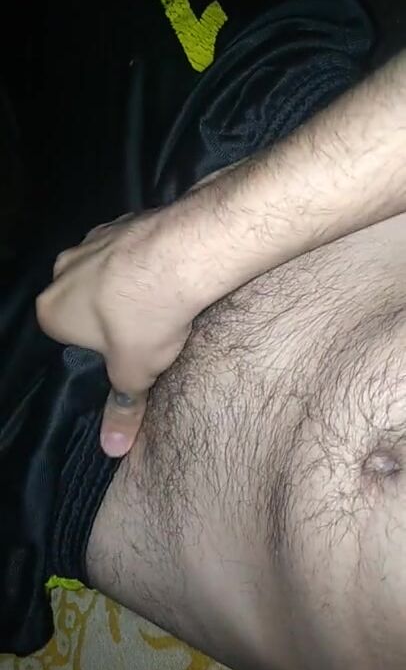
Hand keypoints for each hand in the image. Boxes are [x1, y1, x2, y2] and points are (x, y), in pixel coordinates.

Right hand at [36, 207, 201, 456]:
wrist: (182, 252)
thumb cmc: (146, 320)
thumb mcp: (135, 373)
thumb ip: (122, 409)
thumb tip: (113, 451)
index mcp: (52, 309)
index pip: (69, 337)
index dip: (101, 349)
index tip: (129, 352)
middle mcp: (62, 270)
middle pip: (86, 302)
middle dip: (112, 317)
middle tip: (148, 330)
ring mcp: (91, 239)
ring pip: (107, 273)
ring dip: (128, 287)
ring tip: (164, 301)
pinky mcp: (123, 219)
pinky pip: (129, 249)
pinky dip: (145, 261)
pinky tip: (170, 273)